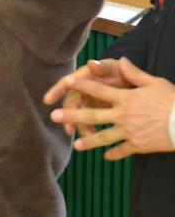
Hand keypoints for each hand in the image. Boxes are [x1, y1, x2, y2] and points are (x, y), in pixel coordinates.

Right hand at [44, 59, 123, 136]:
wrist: (135, 85)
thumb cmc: (122, 73)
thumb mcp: (115, 69)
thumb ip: (103, 67)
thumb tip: (91, 63)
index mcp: (84, 78)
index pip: (67, 83)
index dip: (56, 91)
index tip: (47, 101)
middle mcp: (82, 90)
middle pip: (71, 103)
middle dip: (68, 117)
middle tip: (68, 129)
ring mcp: (88, 101)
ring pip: (79, 115)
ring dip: (81, 127)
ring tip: (88, 139)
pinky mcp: (95, 112)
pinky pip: (89, 122)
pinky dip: (91, 130)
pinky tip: (94, 140)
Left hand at [47, 58, 174, 159]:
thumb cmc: (173, 100)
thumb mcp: (155, 83)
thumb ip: (135, 73)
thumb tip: (122, 59)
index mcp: (126, 98)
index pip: (99, 90)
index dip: (81, 85)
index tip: (65, 83)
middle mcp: (123, 115)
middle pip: (93, 115)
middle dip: (72, 115)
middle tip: (54, 117)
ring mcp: (129, 131)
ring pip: (103, 137)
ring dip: (88, 141)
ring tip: (76, 144)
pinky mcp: (138, 145)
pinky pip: (122, 150)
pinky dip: (113, 154)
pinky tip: (105, 156)